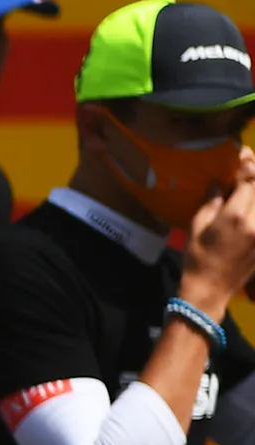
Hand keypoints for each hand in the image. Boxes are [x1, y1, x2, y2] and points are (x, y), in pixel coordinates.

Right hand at [184, 155, 254, 306]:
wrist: (210, 288)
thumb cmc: (197, 257)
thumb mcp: (196, 228)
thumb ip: (210, 204)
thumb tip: (217, 185)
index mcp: (234, 216)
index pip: (248, 182)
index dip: (247, 166)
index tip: (245, 156)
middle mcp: (253, 221)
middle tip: (251, 167)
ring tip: (251, 188)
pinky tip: (251, 207)